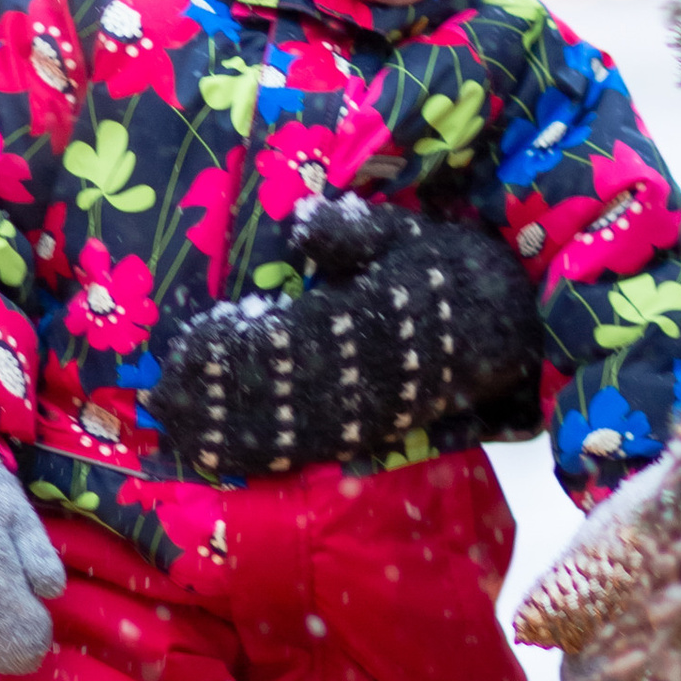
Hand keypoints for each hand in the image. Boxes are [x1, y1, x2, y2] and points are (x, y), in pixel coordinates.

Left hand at [155, 205, 541, 484]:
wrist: (520, 329)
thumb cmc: (457, 271)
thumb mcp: (414, 233)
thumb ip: (356, 230)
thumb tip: (302, 223)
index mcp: (382, 317)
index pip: (300, 338)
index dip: (244, 349)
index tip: (191, 346)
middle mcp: (375, 374)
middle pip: (286, 393)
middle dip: (221, 398)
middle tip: (161, 397)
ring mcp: (374, 411)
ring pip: (294, 429)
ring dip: (230, 433)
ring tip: (174, 428)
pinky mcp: (374, 434)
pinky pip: (313, 449)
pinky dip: (264, 456)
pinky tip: (219, 458)